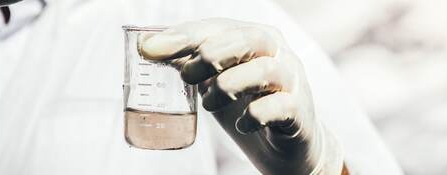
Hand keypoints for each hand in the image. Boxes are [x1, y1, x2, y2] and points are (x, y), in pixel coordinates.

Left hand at [139, 18, 343, 174]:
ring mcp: (292, 81)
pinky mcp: (298, 111)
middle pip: (249, 39)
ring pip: (265, 70)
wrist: (288, 146)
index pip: (220, 27)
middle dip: (211, 56)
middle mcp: (278, 53)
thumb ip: (191, 64)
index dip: (184, 36)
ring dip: (228, 87)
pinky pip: (279, 107)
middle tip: (187, 77)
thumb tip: (148, 48)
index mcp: (256, 38)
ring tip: (210, 103)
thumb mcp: (218, 81)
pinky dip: (254, 116)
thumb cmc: (249, 106)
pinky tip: (242, 126)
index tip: (150, 50)